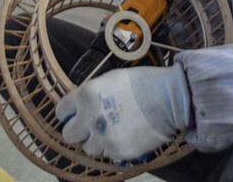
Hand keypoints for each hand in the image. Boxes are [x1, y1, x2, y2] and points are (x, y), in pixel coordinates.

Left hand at [56, 63, 190, 160]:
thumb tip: (82, 106)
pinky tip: (127, 135)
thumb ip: (91, 94)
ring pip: (89, 147)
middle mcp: (90, 117)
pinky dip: (115, 147)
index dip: (69, 114)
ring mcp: (103, 137)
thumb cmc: (143, 82)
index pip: (61, 111)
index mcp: (86, 95)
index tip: (76, 115)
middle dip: (79, 131)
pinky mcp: (118, 151)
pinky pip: (108, 154)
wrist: (171, 98)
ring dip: (98, 141)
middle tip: (93, 126)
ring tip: (115, 130)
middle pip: (69, 134)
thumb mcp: (110, 79)